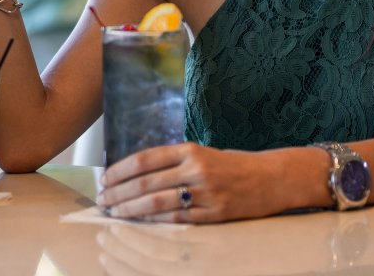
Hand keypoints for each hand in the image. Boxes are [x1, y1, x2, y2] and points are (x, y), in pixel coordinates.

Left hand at [96, 143, 287, 223]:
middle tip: (102, 199)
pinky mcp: (215, 214)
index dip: (120, 170)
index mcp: (190, 150)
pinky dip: (156, 222)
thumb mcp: (201, 154)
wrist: (270, 178)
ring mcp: (206, 192)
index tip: (103, 179)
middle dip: (119, 192)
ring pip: (158, 202)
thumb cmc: (230, 165)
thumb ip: (172, 162)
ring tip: (115, 212)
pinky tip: (140, 223)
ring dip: (131, 209)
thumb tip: (133, 174)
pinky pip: (178, 219)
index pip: (144, 160)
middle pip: (146, 182)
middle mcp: (196, 169)